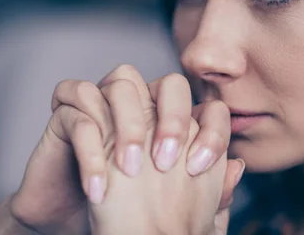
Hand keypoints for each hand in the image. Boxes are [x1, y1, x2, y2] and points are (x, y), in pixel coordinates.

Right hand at [8, 65, 232, 233]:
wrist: (71, 226)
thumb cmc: (125, 219)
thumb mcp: (175, 211)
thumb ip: (209, 192)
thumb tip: (237, 166)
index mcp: (171, 125)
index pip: (204, 107)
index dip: (211, 130)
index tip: (201, 168)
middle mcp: (140, 108)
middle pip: (167, 83)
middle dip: (173, 116)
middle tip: (167, 161)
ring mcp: (103, 107)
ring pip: (120, 83)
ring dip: (129, 124)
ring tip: (130, 170)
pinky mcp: (65, 117)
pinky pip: (77, 110)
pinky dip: (89, 146)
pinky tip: (97, 187)